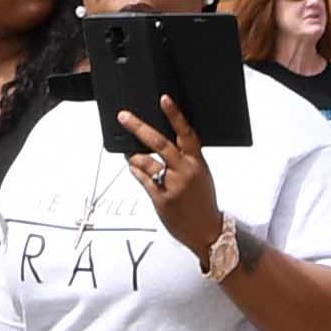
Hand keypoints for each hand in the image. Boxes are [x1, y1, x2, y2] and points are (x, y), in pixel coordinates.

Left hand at [115, 106, 227, 264]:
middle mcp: (184, 171)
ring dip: (134, 155)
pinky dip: (135, 170)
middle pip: (159, 143)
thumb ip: (185, 159)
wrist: (207, 231)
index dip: (175, 115)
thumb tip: (164, 144)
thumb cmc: (203, 202)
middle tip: (124, 117)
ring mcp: (171, 185)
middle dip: (139, 127)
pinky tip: (133, 167)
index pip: (186, 132)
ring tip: (130, 153)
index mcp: (197, 162)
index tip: (164, 99)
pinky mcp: (160, 199)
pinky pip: (141, 178)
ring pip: (145, 161)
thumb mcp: (201, 175)